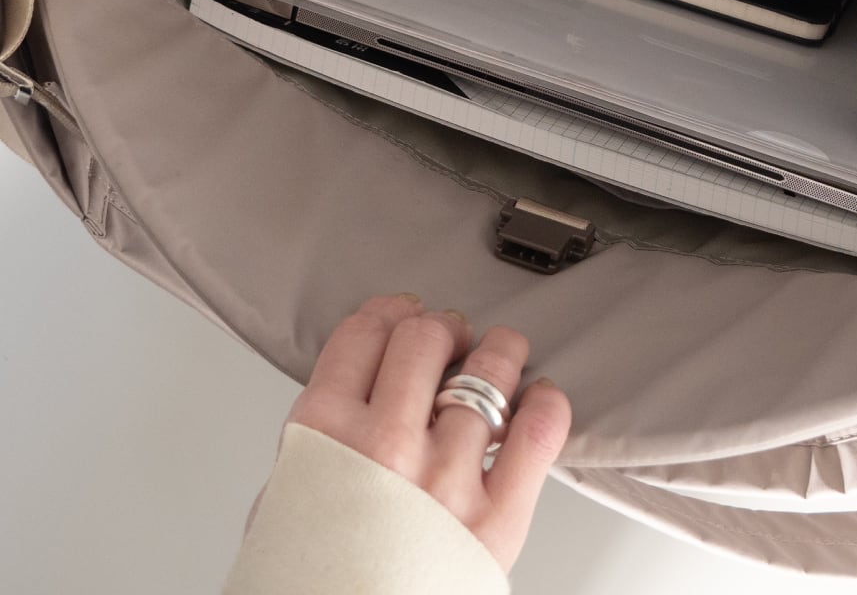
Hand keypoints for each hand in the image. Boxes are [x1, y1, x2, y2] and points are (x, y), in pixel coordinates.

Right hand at [285, 294, 571, 572]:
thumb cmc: (308, 588)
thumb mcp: (286, 500)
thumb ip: (322, 440)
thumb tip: (358, 397)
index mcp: (322, 434)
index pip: (364, 334)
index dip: (390, 313)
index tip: (404, 312)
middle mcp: (385, 444)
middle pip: (427, 337)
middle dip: (443, 328)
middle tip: (452, 337)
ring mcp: (445, 477)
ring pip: (490, 369)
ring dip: (500, 351)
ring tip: (502, 355)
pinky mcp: (497, 517)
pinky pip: (539, 431)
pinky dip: (546, 405)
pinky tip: (540, 401)